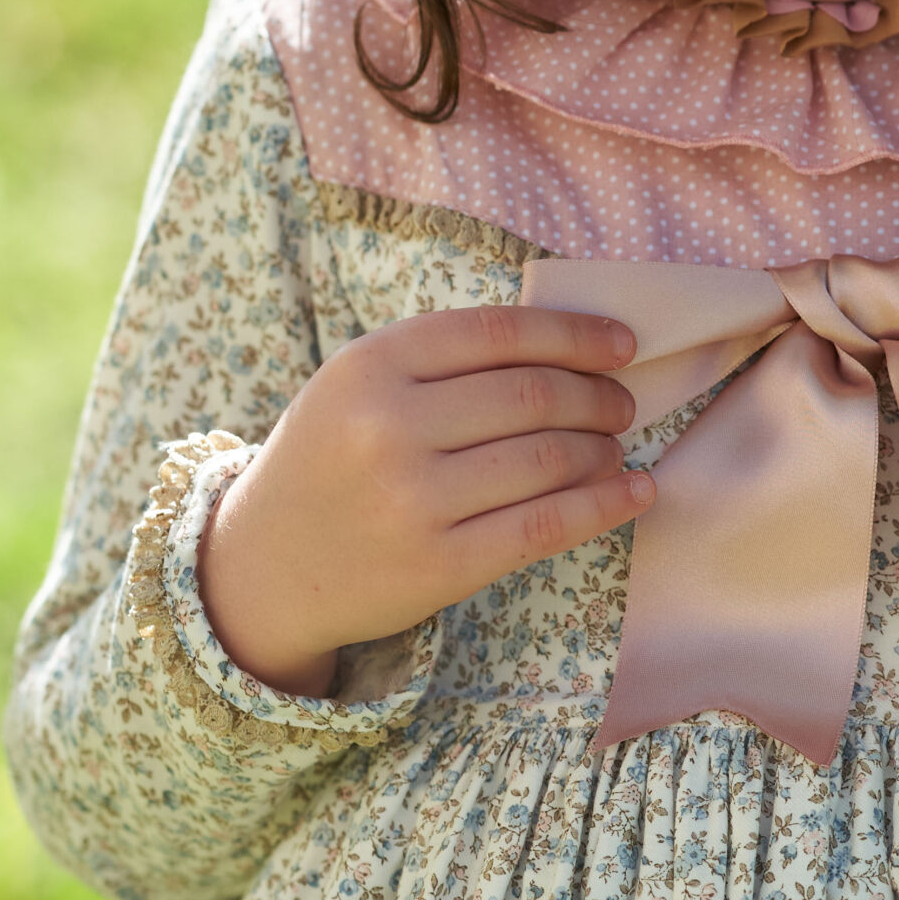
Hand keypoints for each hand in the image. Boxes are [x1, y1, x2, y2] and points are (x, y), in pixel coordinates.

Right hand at [197, 306, 649, 699]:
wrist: (263, 567)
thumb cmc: (332, 459)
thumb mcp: (360, 385)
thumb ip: (444, 358)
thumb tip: (571, 342)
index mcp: (372, 365)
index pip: (501, 333)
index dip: (575, 334)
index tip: (622, 344)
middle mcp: (389, 427)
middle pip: (534, 396)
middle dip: (597, 396)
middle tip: (620, 404)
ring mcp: (413, 500)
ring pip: (548, 459)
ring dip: (602, 450)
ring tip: (613, 448)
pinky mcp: (438, 566)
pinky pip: (545, 526)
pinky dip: (605, 505)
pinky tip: (635, 492)